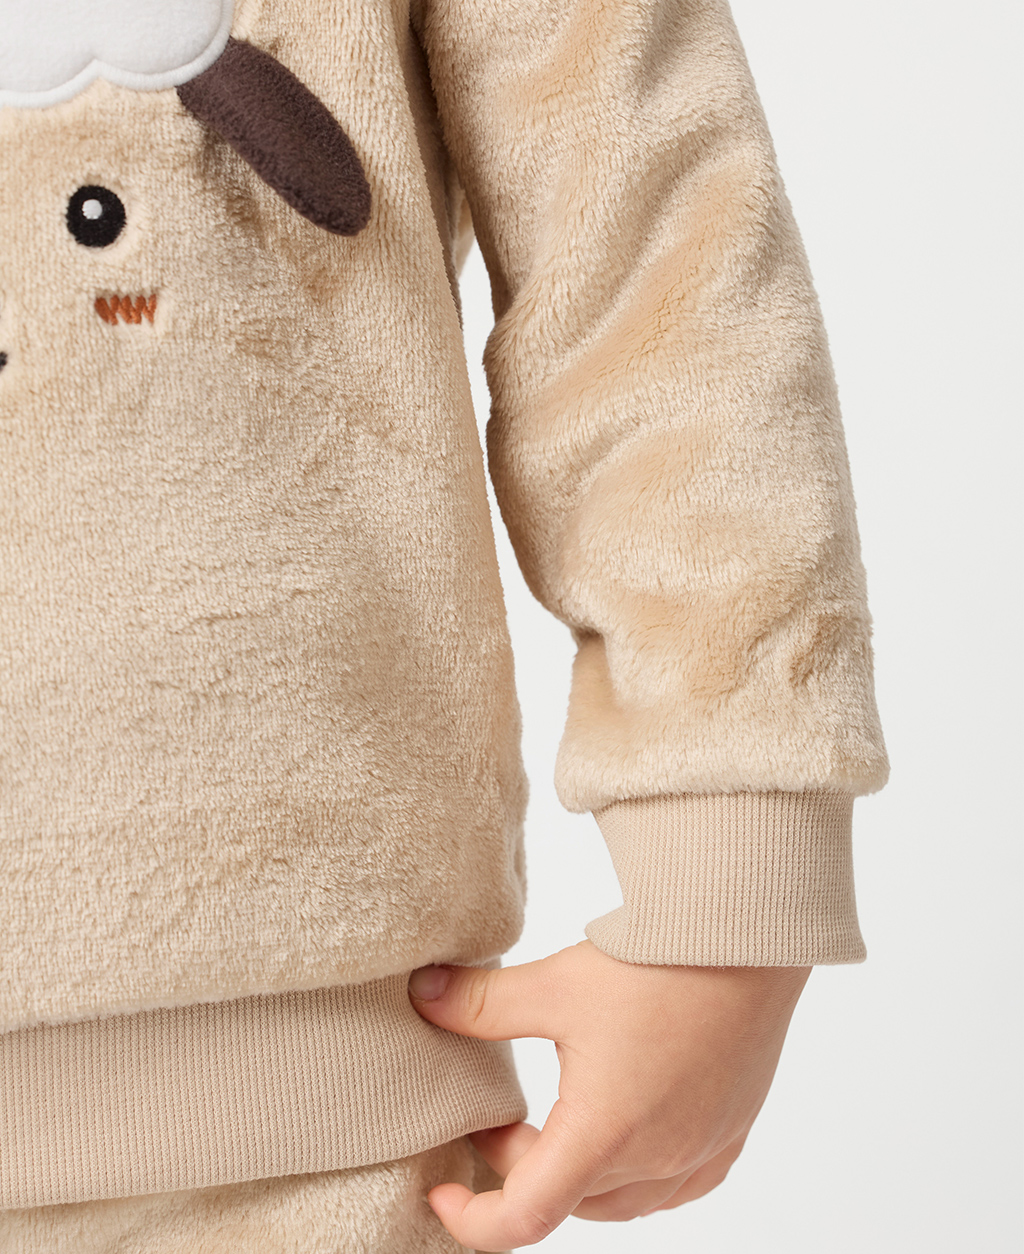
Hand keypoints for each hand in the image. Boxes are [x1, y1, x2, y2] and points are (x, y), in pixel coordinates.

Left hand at [408, 939, 809, 1249]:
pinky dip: (631, 1170)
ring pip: (617, 1200)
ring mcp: (699, 1155)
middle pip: (565, 1199)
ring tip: (554, 1116)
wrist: (748, 940)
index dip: (471, 1221)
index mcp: (604, 1135)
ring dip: (574, 1172)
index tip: (442, 1190)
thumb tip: (423, 996)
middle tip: (496, 1112)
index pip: (523, 1219)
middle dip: (518, 1166)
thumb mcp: (556, 984)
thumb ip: (482, 1003)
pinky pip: (669, 1185)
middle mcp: (656, 1161)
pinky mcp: (729, 1137)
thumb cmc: (659, 965)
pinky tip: (622, 1125)